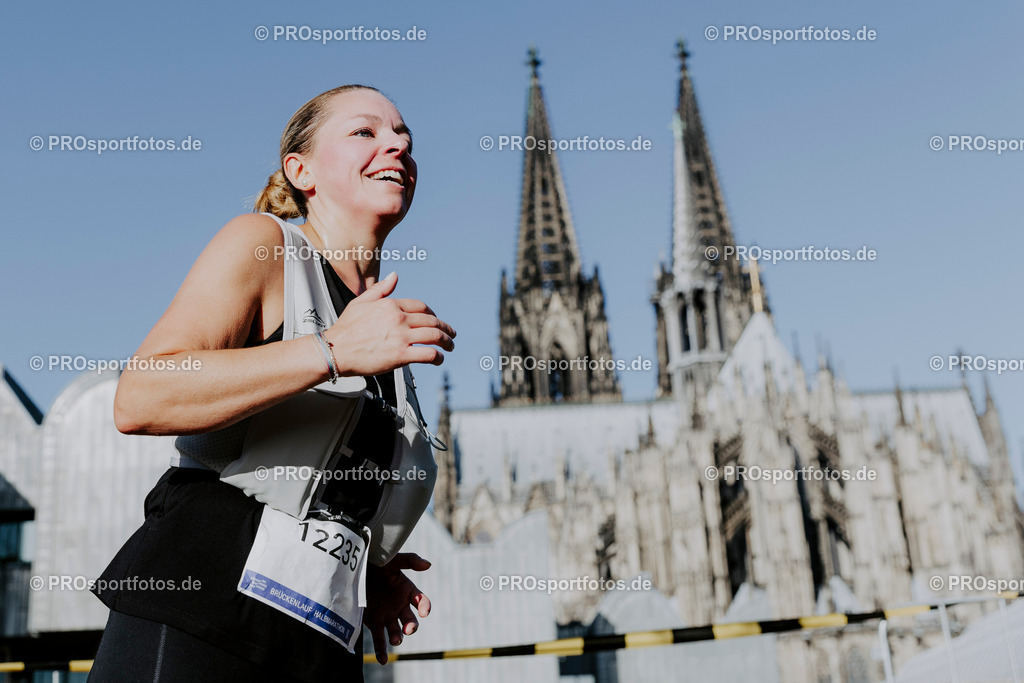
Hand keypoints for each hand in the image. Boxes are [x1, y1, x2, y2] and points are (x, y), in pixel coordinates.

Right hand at [326, 272, 455, 375]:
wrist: (335, 350)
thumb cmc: (345, 329)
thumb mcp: (361, 301)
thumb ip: (381, 289)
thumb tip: (395, 276)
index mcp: (391, 305)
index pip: (421, 307)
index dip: (432, 314)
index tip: (435, 320)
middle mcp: (398, 319)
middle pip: (432, 321)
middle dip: (445, 328)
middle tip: (451, 334)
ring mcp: (401, 337)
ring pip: (434, 336)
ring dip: (446, 342)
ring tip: (450, 346)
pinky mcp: (400, 355)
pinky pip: (427, 354)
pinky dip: (438, 357)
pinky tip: (439, 359)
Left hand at [364, 552, 431, 663]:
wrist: (355, 569)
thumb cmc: (376, 563)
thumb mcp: (393, 559)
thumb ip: (410, 560)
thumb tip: (428, 565)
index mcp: (408, 591)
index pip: (422, 602)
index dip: (425, 607)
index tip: (424, 612)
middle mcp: (400, 606)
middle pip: (411, 620)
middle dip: (412, 626)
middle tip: (408, 629)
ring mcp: (388, 616)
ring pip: (397, 631)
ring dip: (398, 637)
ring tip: (395, 640)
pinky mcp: (374, 623)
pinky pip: (380, 640)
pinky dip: (382, 651)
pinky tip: (383, 660)